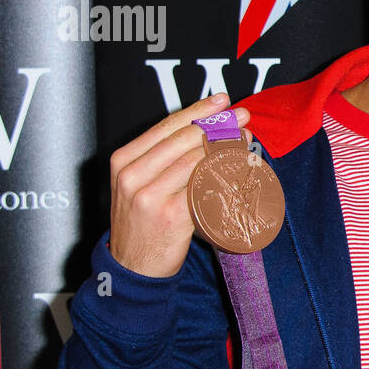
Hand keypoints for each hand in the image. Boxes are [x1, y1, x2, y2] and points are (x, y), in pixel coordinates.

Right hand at [108, 93, 249, 277]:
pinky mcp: (171, 216)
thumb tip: (203, 129)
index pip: (166, 127)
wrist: (133, 267)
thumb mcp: (138, 185)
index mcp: (124, 161)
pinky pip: (205, 187)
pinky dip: (225, 175)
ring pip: (197, 161)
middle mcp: (133, 175)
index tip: (222, 102)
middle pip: (183, 139)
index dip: (198, 111)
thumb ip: (162, 159)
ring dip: (226, 148)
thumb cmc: (142, 224)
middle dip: (217, 125)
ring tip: (245, 141)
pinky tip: (239, 168)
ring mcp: (150, 196)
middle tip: (241, 117)